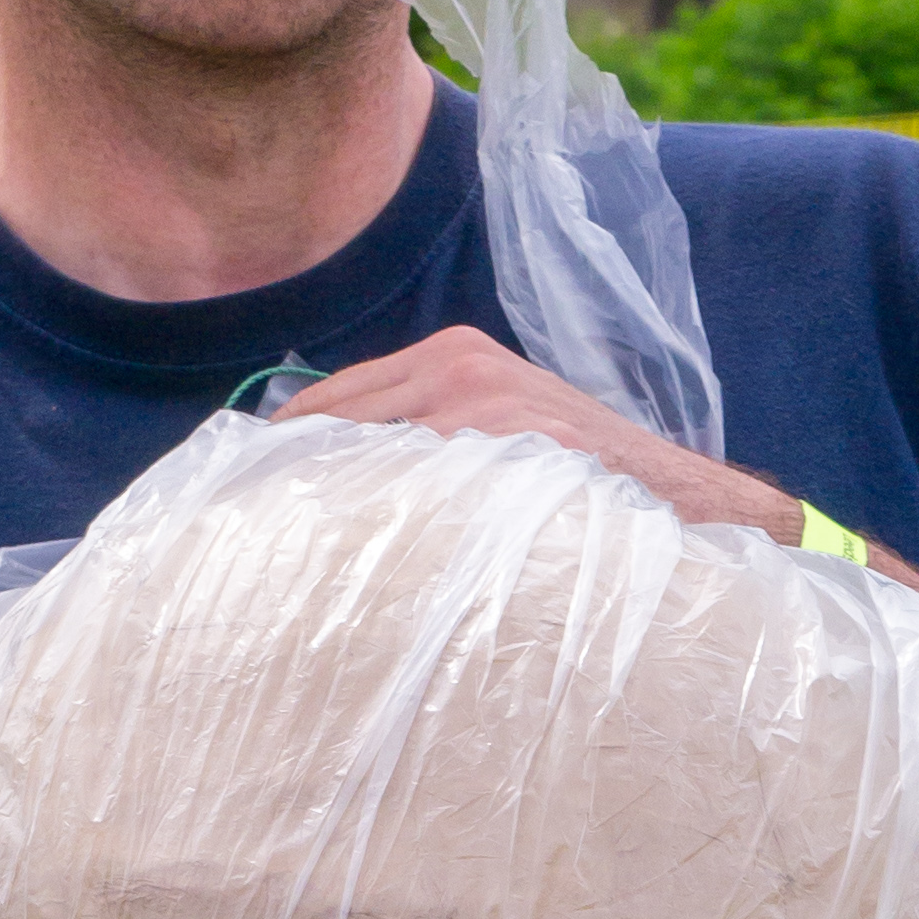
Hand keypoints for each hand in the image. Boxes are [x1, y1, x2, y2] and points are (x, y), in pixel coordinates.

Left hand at [281, 326, 799, 546]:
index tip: (242, 491)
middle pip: (331, 421)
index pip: (333, 399)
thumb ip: (430, 434)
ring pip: (361, 456)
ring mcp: (477, 410)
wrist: (681, 500)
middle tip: (238, 532)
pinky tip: (343, 562)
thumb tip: (337, 478)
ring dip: (319, 504)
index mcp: (454, 355)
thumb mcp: (505, 428)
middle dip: (285, 475)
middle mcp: (457, 369)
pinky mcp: (497, 455)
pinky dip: (371, 524)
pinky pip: (408, 492)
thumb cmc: (586, 479)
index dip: (283, 448)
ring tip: (275, 555)